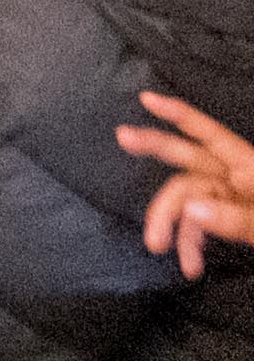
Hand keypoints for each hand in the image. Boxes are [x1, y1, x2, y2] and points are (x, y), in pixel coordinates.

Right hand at [123, 92, 253, 274]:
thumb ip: (238, 218)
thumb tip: (192, 211)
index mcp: (249, 167)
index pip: (209, 133)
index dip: (179, 114)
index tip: (146, 97)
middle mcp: (237, 177)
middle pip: (189, 159)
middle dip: (156, 150)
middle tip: (122, 138)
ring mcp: (234, 199)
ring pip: (190, 199)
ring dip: (173, 224)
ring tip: (159, 249)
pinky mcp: (235, 222)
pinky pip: (202, 224)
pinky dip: (192, 243)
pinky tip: (190, 264)